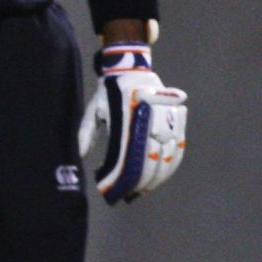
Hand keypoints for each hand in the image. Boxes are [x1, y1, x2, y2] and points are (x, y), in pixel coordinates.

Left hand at [78, 44, 186, 203]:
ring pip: (170, 152)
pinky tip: (165, 173)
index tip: (120, 189)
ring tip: (147, 188)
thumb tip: (81, 156)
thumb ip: (86, 133)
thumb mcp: (93, 110)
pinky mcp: (177, 116)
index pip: (131, 154)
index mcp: (127, 116)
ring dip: (161, 174)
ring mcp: (167, 116)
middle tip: (133, 193)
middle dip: (145, 179)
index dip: (128, 175)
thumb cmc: (107, 93)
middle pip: (154, 156)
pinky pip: (180, 143)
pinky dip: (173, 160)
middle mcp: (150, 117)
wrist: (130, 69)